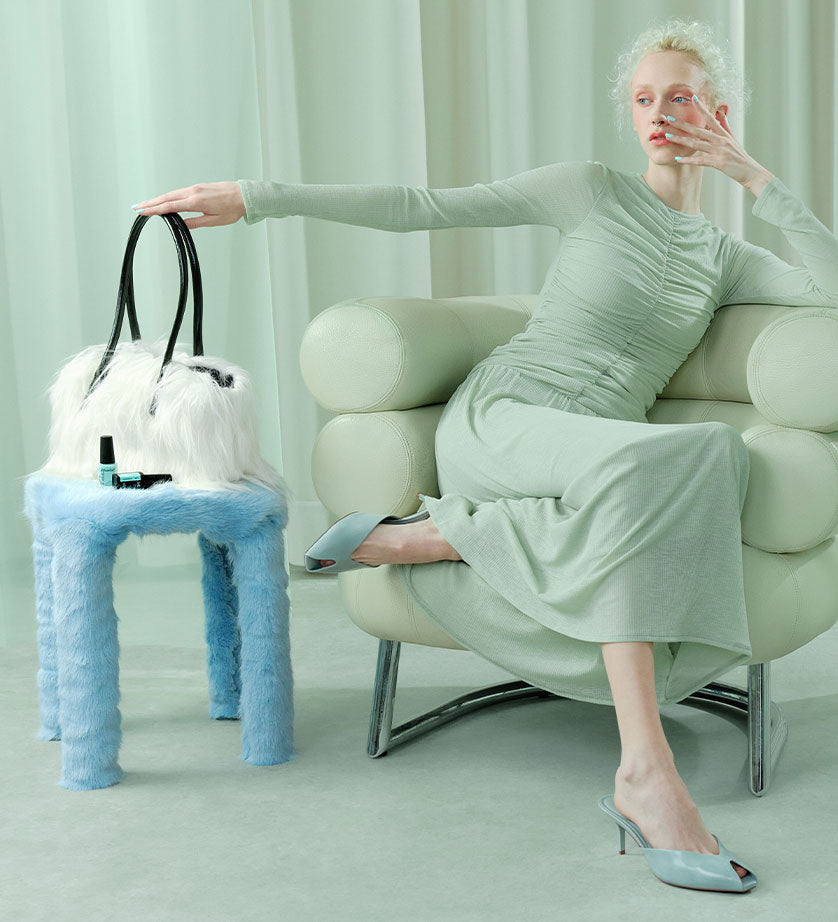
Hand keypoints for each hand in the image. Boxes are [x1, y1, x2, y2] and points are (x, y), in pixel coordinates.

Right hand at [131, 181, 245, 227]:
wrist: (243, 195)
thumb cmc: (232, 209)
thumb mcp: (214, 221)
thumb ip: (196, 222)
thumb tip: (181, 225)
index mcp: (196, 201)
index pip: (170, 206)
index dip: (155, 209)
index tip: (143, 212)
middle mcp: (193, 192)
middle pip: (166, 197)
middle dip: (150, 203)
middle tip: (136, 208)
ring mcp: (194, 188)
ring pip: (171, 193)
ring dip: (157, 199)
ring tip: (145, 204)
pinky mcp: (197, 187)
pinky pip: (179, 192)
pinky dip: (168, 196)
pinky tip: (163, 201)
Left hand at [666, 94, 770, 188]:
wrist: (751, 171)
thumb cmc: (740, 157)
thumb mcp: (732, 138)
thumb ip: (725, 125)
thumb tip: (720, 112)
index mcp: (723, 133)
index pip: (711, 117)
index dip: (702, 108)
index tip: (693, 98)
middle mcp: (721, 140)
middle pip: (698, 130)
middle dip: (682, 124)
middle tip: (668, 118)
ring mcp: (719, 151)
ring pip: (696, 143)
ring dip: (681, 140)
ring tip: (668, 136)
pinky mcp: (718, 162)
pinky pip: (700, 160)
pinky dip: (689, 160)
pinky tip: (678, 159)